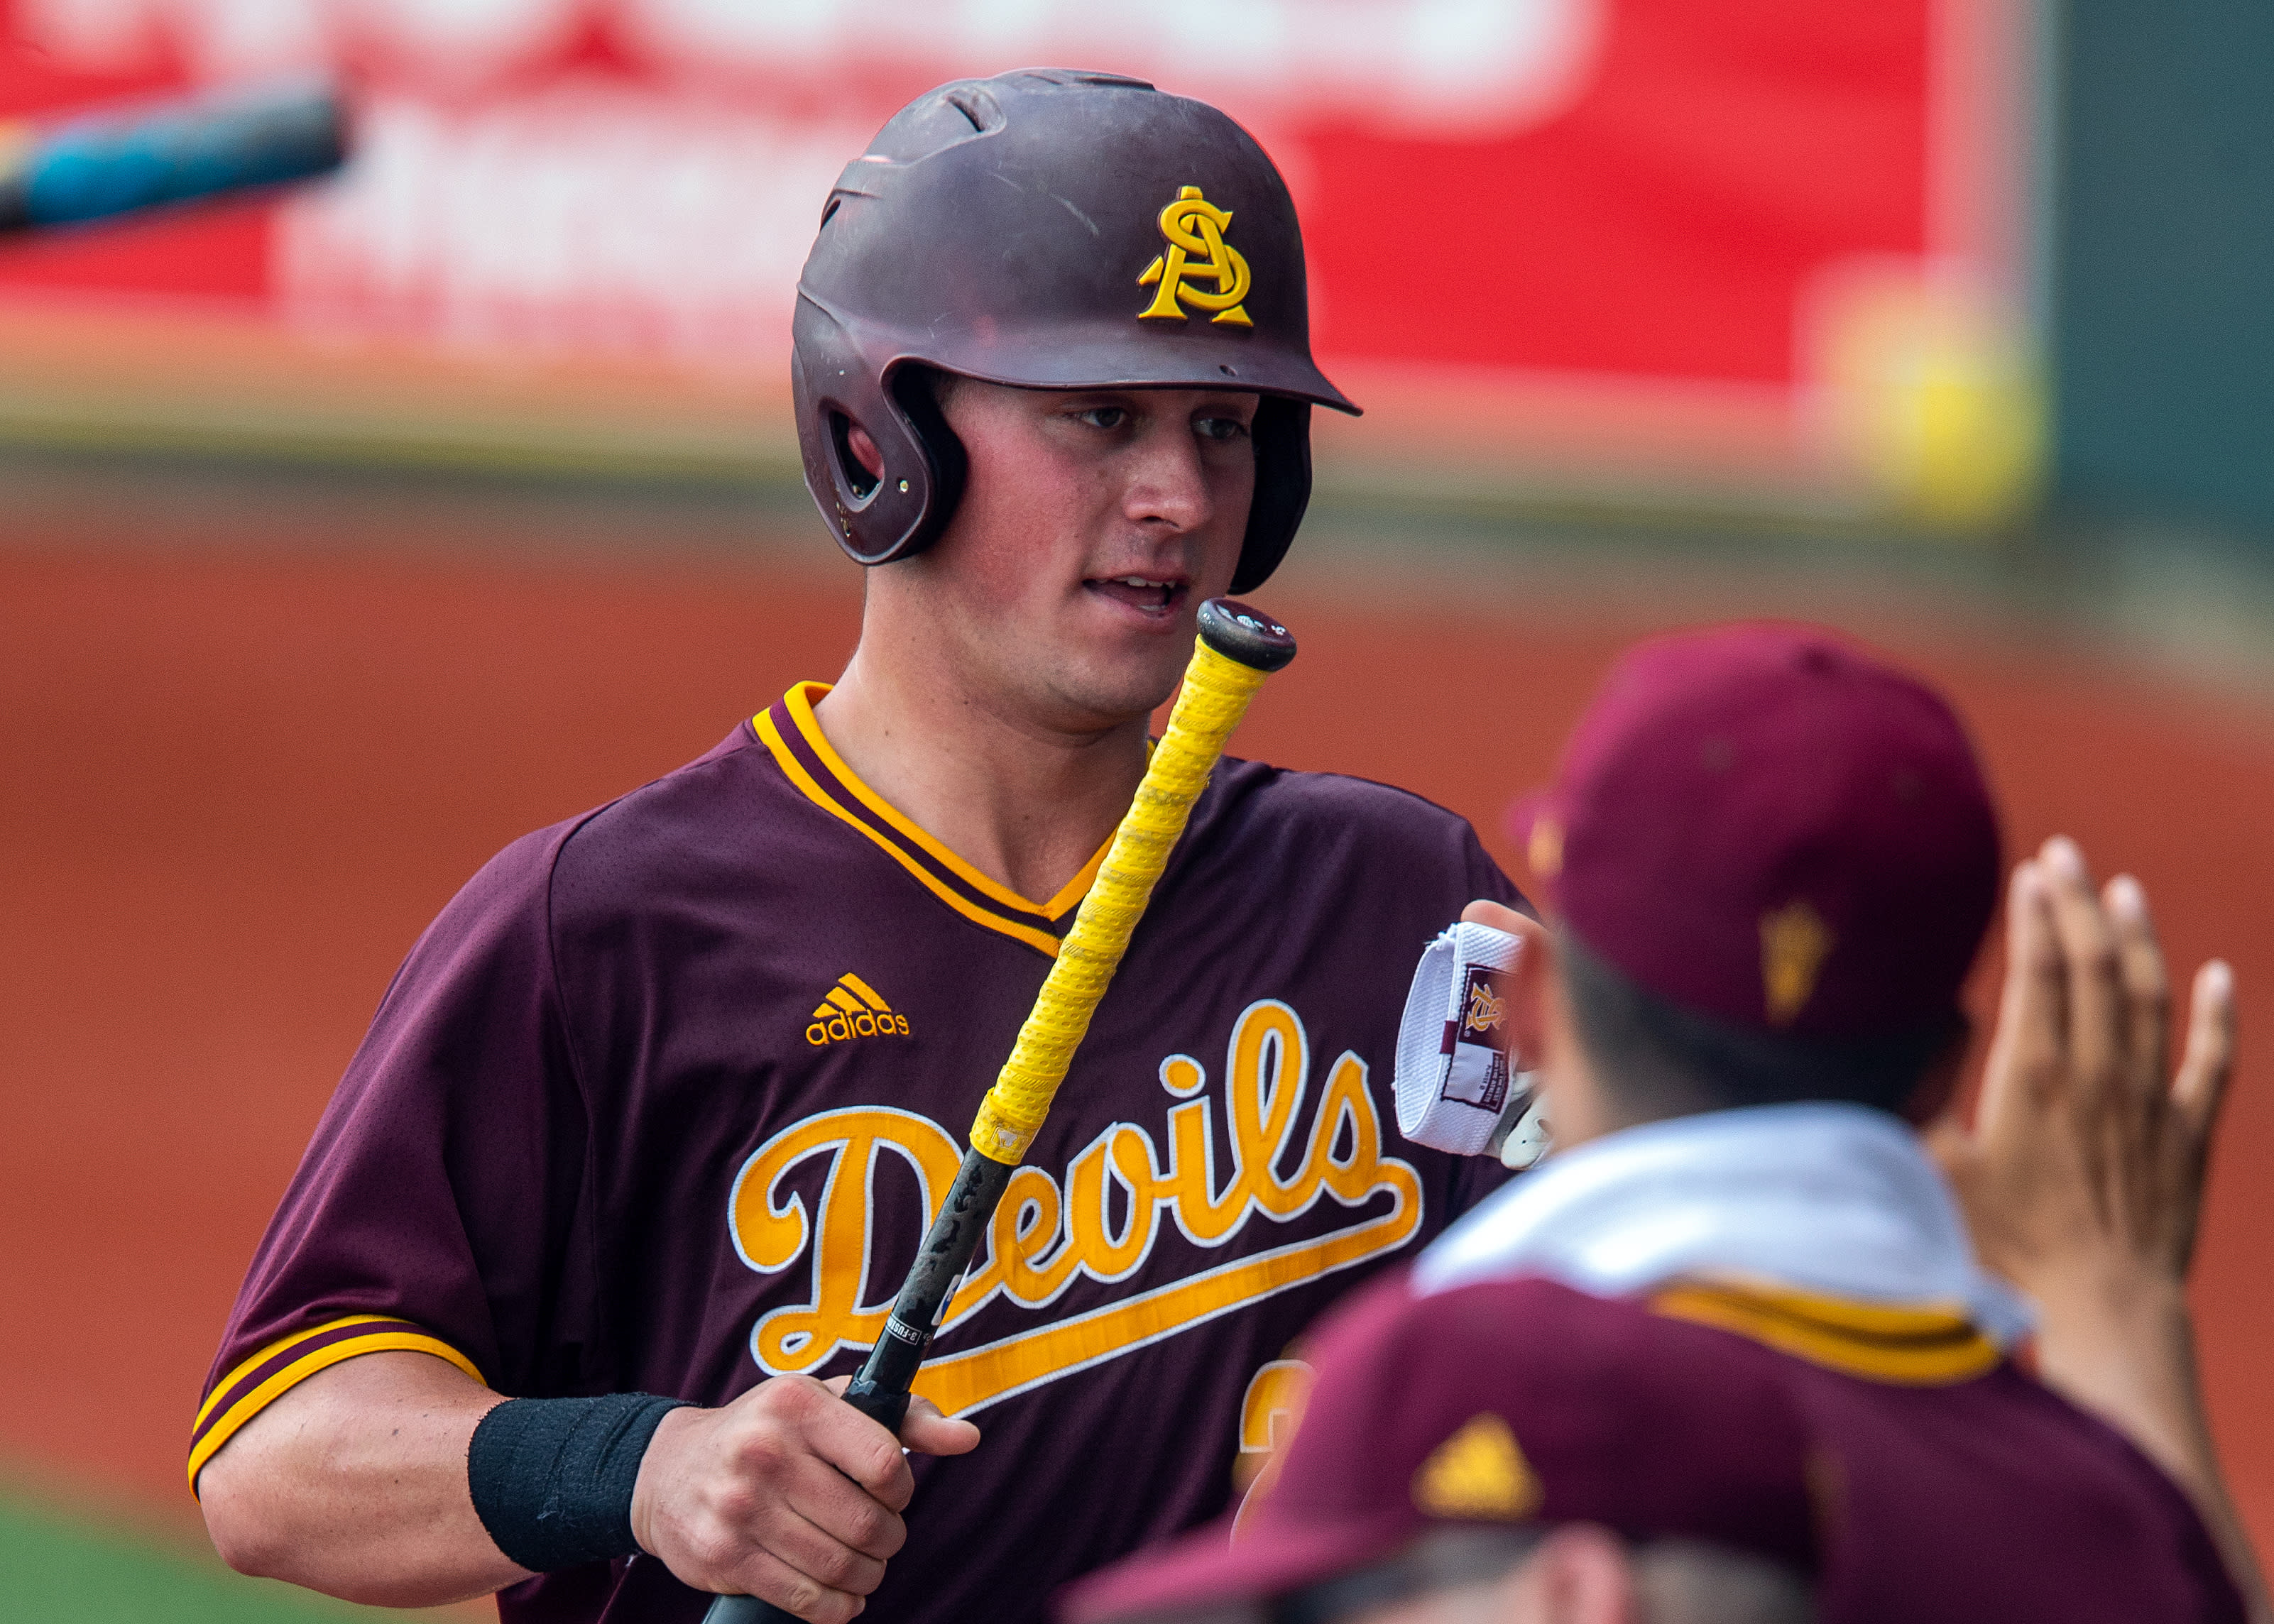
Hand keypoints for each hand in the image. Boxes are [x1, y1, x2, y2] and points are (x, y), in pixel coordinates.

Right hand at [629, 1375, 980, 1622]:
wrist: (668, 1469)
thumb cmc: (766, 1432)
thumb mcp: (827, 1403)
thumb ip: (903, 1419)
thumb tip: (967, 1438)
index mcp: (797, 1405)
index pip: (884, 1461)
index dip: (902, 1491)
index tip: (893, 1494)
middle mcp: (765, 1451)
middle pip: (866, 1523)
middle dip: (888, 1539)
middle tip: (882, 1537)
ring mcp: (740, 1507)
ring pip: (839, 1567)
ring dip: (867, 1577)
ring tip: (865, 1566)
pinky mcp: (724, 1556)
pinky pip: (805, 1600)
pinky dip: (837, 1608)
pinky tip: (841, 1596)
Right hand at [1934, 835, 2233, 1305]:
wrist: (2102, 1314)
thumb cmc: (2003, 1253)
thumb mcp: (1937, 1171)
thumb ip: (1925, 1098)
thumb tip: (1918, 1035)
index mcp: (2033, 1079)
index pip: (2040, 972)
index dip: (2036, 916)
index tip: (2029, 873)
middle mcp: (2098, 1077)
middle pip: (2094, 968)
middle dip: (2079, 904)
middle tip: (2065, 855)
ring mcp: (2150, 1105)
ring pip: (2150, 998)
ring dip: (2139, 939)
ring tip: (2125, 891)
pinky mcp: (2187, 1140)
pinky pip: (2212, 1063)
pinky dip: (2219, 1015)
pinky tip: (2219, 976)